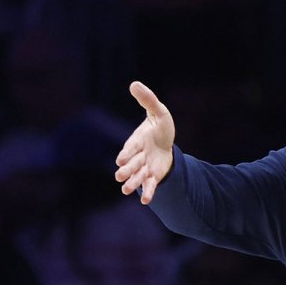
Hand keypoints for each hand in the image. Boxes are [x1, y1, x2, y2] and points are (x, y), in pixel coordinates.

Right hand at [114, 81, 175, 203]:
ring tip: (126, 190)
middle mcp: (138, 155)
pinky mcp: (153, 176)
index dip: (127, 153)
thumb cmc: (159, 126)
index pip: (131, 147)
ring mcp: (145, 167)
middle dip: (126, 170)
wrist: (166, 141)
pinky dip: (146, 192)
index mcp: (137, 140)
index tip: (121, 159)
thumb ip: (147, 100)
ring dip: (132, 183)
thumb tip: (134, 83)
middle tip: (119, 177)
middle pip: (132, 164)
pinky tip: (145, 200)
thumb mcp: (158, 111)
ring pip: (137, 176)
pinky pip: (149, 185)